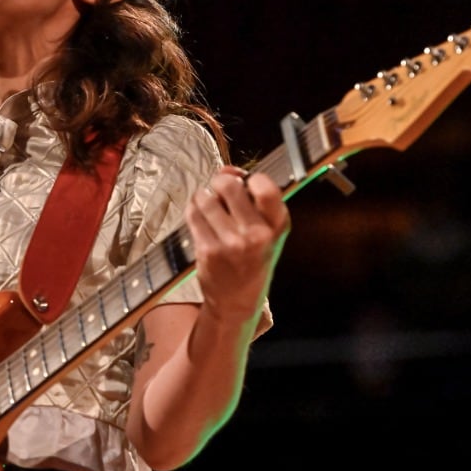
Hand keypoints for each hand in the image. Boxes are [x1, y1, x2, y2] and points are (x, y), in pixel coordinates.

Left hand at [186, 165, 290, 324]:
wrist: (237, 300)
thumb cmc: (252, 259)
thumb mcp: (265, 230)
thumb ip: (251, 197)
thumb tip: (228, 169)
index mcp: (278, 226)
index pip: (265, 186)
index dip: (250, 179)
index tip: (246, 186)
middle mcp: (257, 234)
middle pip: (228, 185)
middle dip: (221, 183)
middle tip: (221, 192)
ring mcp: (231, 243)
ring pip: (205, 198)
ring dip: (204, 197)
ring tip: (211, 209)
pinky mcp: (208, 250)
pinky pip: (192, 214)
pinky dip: (193, 210)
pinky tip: (201, 218)